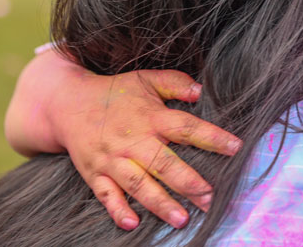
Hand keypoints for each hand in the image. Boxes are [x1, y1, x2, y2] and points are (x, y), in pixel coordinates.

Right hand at [49, 67, 240, 230]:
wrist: (67, 103)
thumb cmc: (115, 93)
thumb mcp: (146, 79)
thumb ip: (175, 83)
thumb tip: (201, 91)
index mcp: (150, 117)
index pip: (186, 128)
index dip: (212, 137)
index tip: (236, 147)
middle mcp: (133, 140)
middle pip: (164, 163)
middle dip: (188, 182)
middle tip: (210, 197)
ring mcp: (112, 159)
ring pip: (138, 184)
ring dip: (160, 203)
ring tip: (182, 219)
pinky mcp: (94, 174)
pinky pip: (105, 196)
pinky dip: (117, 210)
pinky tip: (133, 224)